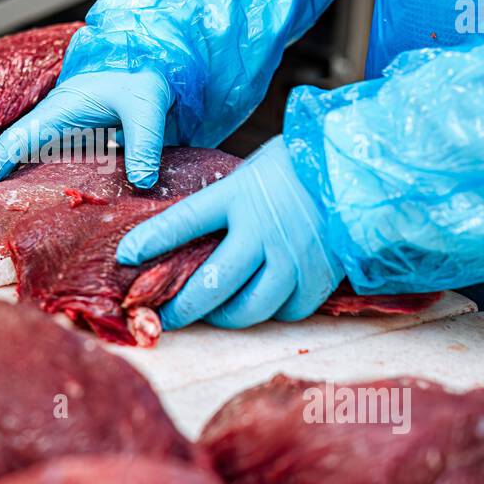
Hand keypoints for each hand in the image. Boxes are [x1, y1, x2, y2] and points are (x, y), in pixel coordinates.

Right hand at [0, 69, 173, 193]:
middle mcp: (56, 125)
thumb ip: (144, 145)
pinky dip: (49, 187)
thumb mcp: (144, 108)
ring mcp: (67, 135)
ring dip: (20, 187)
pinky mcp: (84, 144)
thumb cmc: (141, 73)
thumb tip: (142, 182)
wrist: (153, 60)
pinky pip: (59, 168)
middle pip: (16, 158)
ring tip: (4, 218)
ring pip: (35, 165)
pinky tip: (51, 209)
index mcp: (58, 112)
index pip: (16, 142)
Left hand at [116, 137, 342, 328]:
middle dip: (180, 307)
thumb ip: (222, 202)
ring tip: (212, 313)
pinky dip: (270, 311)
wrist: (358, 169)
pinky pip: (286, 311)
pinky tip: (261, 300)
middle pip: (211, 285)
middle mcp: (262, 230)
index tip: (125, 256)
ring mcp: (292, 258)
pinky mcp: (319, 277)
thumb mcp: (249, 172)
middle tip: (164, 317)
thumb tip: (184, 232)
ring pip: (247, 309)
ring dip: (223, 316)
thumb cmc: (298, 165)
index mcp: (239, 196)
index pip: (184, 221)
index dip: (151, 240)